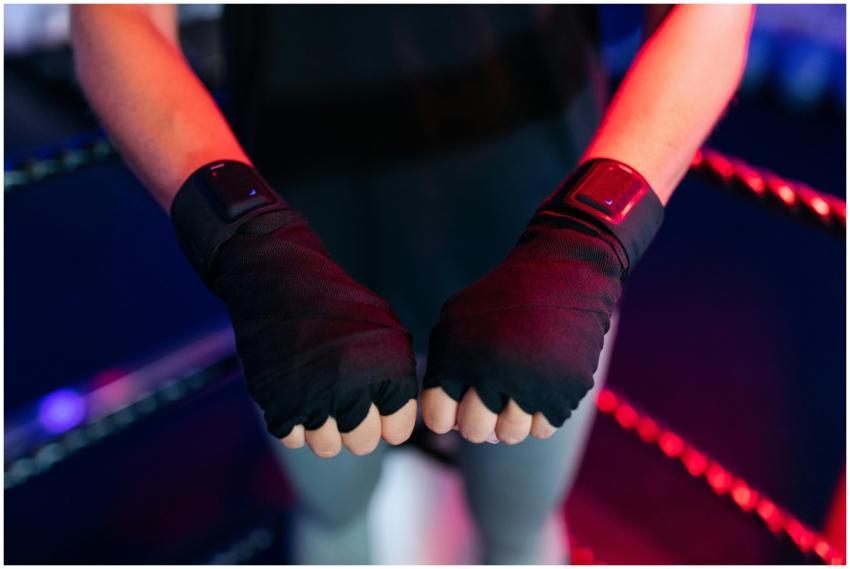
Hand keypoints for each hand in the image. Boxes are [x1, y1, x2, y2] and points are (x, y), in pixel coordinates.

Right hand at [172, 162, 417, 457]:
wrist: (281, 280)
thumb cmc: (338, 304)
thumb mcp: (385, 328)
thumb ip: (398, 376)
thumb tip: (398, 422)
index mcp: (387, 368)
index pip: (398, 430)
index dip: (387, 419)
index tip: (374, 402)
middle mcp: (353, 386)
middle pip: (362, 442)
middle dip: (356, 426)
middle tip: (343, 398)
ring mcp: (312, 396)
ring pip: (327, 447)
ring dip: (324, 428)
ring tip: (319, 395)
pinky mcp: (275, 400)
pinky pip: (292, 438)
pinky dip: (294, 422)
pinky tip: (295, 392)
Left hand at [421, 221, 621, 442]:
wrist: (561, 275)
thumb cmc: (501, 300)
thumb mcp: (456, 320)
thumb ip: (442, 367)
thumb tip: (443, 420)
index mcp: (457, 357)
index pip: (438, 419)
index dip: (447, 414)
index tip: (460, 399)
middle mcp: (490, 373)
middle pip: (474, 431)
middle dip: (480, 419)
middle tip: (491, 398)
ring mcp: (529, 385)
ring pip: (510, 435)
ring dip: (511, 419)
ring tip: (517, 391)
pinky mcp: (565, 391)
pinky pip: (543, 429)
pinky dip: (541, 414)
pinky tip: (540, 386)